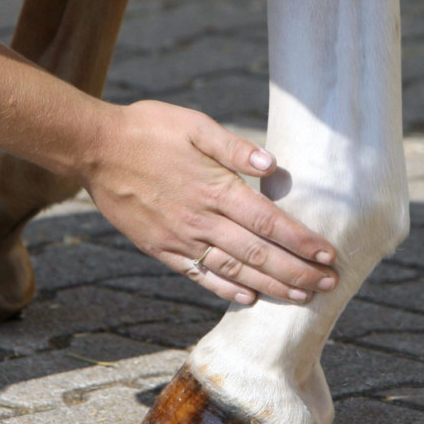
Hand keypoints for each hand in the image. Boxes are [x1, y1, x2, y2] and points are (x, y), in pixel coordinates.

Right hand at [79, 100, 336, 304]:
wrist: (95, 150)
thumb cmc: (147, 129)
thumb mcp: (193, 124)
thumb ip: (233, 146)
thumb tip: (272, 163)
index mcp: (215, 189)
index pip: (269, 222)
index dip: (301, 240)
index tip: (328, 254)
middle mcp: (201, 220)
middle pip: (258, 254)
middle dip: (297, 272)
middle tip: (328, 285)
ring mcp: (180, 239)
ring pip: (234, 271)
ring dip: (271, 286)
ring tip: (301, 298)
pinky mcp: (161, 249)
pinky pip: (199, 276)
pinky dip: (225, 291)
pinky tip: (248, 299)